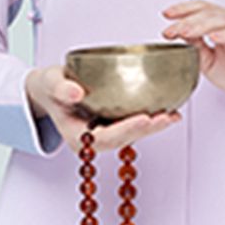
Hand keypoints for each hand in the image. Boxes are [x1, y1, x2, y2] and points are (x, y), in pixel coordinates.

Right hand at [24, 64, 183, 152]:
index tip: (143, 118)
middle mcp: (94, 141)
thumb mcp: (50, 83)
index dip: (125, 130)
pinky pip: (134, 124)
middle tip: (166, 117)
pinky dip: (151, 118)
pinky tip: (169, 110)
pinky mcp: (114, 125)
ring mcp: (105, 134)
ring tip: (173, 116)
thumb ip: (61, 88)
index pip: (104, 138)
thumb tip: (77, 92)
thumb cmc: (50, 86)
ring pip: (132, 134)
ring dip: (154, 126)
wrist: (51, 89)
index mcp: (78, 137)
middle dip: (146, 130)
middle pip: (124, 139)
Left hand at [161, 1, 224, 108]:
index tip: (166, 14)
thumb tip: (178, 34)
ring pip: (222, 20)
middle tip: (171, 29)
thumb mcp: (209, 62)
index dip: (184, 9)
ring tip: (186, 31)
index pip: (202, 8)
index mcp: (224, 23)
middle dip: (187, 20)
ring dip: (201, 24)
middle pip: (209, 12)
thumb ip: (196, 47)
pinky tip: (213, 37)